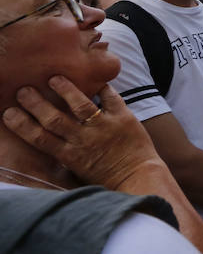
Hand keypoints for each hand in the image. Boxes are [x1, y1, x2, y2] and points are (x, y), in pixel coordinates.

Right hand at [2, 80, 160, 190]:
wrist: (138, 176)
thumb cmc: (105, 176)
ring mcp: (104, 128)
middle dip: (36, 104)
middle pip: (54, 120)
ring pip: (80, 105)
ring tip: (54, 78)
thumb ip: (63, 153)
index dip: (22, 125)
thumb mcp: (77, 170)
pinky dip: (102, 87)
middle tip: (23, 90)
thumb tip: (46, 137)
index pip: (40, 139)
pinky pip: (111, 97)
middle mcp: (84, 140)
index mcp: (70, 156)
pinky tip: (94, 77)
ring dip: (66, 90)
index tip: (8, 113)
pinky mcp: (123, 118)